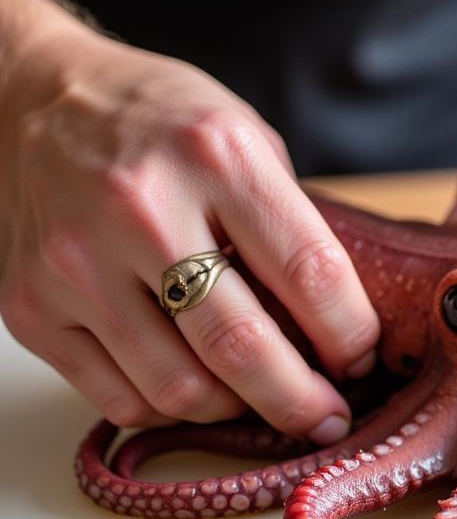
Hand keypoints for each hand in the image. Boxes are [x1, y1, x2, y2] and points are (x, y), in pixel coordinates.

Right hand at [0, 27, 378, 440]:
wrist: (32, 100)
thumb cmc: (158, 122)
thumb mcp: (244, 137)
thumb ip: (289, 223)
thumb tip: (338, 323)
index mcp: (215, 155)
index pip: (308, 272)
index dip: (350, 334)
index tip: (361, 359)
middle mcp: (140, 208)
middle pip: (242, 347)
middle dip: (302, 401)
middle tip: (329, 418)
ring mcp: (75, 264)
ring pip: (180, 390)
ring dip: (239, 411)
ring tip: (262, 399)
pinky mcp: (30, 309)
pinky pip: (120, 399)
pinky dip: (173, 410)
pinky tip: (199, 388)